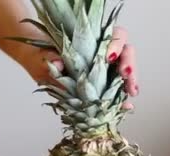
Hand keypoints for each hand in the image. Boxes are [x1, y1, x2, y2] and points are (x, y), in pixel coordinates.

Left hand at [20, 26, 138, 109]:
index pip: (113, 35)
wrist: (38, 62)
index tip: (110, 57)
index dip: (115, 44)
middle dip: (129, 63)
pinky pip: (119, 90)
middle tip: (126, 76)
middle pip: (126, 51)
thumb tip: (58, 63)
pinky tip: (126, 107)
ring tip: (130, 93)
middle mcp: (104, 50)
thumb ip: (53, 58)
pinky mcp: (105, 85)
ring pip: (127, 70)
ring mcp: (106, 67)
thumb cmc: (45, 54)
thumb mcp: (46, 55)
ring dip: (131, 81)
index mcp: (93, 38)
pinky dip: (123, 99)